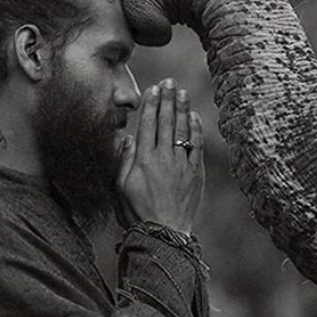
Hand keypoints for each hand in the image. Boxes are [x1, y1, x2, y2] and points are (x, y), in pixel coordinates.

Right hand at [115, 77, 204, 232]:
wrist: (163, 234)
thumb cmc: (137, 213)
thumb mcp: (120, 187)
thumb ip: (123, 160)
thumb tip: (127, 138)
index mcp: (143, 160)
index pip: (148, 125)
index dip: (152, 105)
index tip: (154, 89)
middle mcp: (163, 158)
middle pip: (166, 122)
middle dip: (168, 100)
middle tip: (170, 82)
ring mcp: (182, 165)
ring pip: (182, 131)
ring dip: (182, 109)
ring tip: (182, 92)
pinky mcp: (195, 174)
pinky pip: (196, 147)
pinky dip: (195, 130)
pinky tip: (194, 117)